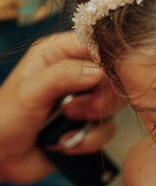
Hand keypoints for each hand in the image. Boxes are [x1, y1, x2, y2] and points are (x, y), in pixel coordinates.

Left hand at [0, 32, 124, 183]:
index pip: (98, 44)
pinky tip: (66, 141)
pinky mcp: (90, 122)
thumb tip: (99, 72)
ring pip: (116, 102)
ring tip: (67, 123)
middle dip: (100, 96)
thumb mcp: (29, 91)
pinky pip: (108, 128)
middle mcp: (77, 71)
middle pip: (114, 74)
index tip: (99, 80)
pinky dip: (89, 139)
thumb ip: (62, 75)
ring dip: (93, 118)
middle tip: (74, 109)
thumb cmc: (2, 120)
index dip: (106, 61)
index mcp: (60, 52)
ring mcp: (85, 97)